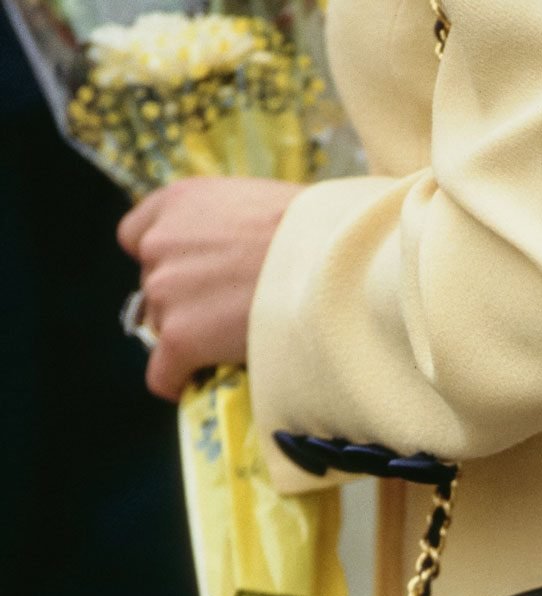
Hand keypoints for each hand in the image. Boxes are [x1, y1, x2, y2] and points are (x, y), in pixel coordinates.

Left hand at [117, 177, 303, 400]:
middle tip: (234, 315)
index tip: (201, 280)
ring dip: (192, 338)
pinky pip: (163, 373)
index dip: (172, 263)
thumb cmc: (322, 234)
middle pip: (153, 287)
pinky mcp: (179, 337)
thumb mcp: (262, 204)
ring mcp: (165, 290)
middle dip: (186, 302)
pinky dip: (179, 381)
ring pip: (163, 328)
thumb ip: (232, 226)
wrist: (336, 265)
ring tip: (238, 344)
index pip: (140, 237)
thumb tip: (240, 254)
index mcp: (180, 200)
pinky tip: (200, 384)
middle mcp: (161, 241)